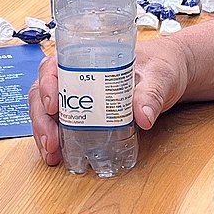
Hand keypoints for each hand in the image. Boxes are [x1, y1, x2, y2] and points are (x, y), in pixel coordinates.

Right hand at [27, 40, 190, 166]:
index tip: (52, 106)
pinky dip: (55, 139)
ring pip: (47, 110)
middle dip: (41, 118)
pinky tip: (57, 156)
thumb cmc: (162, 65)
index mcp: (87, 57)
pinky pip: (61, 123)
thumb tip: (143, 117)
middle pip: (43, 92)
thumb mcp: (159, 77)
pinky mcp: (85, 112)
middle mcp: (76, 75)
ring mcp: (78, 94)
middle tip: (50, 142)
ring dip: (44, 132)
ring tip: (51, 155)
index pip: (54, 67)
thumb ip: (151, 95)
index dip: (47, 85)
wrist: (172, 75)